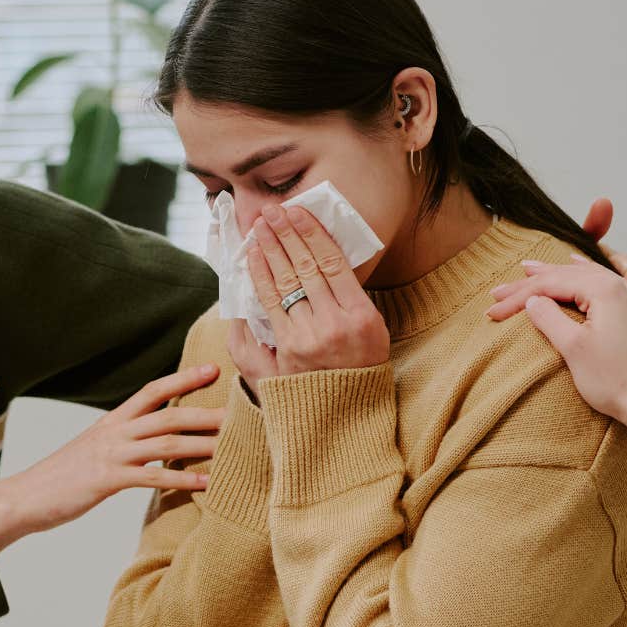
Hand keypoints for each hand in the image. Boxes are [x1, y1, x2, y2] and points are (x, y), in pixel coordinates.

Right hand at [0, 364, 224, 553]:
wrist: (25, 497)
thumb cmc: (62, 477)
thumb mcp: (93, 450)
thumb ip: (122, 442)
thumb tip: (150, 443)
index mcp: (111, 422)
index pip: (152, 391)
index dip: (182, 380)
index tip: (211, 371)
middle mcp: (114, 432)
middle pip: (167, 416)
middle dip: (205, 413)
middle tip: (240, 411)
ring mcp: (111, 455)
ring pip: (166, 444)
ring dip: (202, 445)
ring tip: (232, 446)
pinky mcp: (108, 480)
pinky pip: (152, 478)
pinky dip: (182, 480)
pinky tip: (206, 484)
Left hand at [229, 204, 390, 383]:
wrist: (343, 416)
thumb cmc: (359, 367)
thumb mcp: (372, 332)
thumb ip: (350, 299)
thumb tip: (322, 259)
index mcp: (362, 315)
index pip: (334, 263)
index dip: (313, 234)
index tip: (299, 212)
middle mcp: (336, 323)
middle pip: (307, 267)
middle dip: (287, 234)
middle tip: (273, 211)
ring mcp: (310, 336)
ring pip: (286, 282)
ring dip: (271, 249)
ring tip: (260, 226)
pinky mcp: (288, 348)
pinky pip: (271, 304)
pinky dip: (260, 277)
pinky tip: (254, 258)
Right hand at [487, 254, 626, 446]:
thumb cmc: (614, 381)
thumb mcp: (572, 349)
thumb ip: (549, 318)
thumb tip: (534, 301)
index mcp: (606, 291)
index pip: (553, 285)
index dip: (520, 295)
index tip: (494, 308)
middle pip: (576, 275)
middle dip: (543, 277)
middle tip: (515, 276)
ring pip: (606, 275)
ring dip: (580, 269)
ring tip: (564, 260)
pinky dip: (621, 274)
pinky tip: (619, 273)